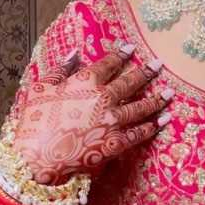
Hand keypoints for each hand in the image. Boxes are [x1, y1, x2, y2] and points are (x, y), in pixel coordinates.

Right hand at [12, 46, 171, 183]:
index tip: (132, 49)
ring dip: (156, 99)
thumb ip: (60, 69)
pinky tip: (163, 121)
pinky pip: (138, 133)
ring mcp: (112, 121)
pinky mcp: (115, 142)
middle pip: (130, 81)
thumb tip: (75, 54)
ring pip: (140, 107)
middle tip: (159, 64)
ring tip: (170, 92)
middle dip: (146, 71)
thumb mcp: (40, 88)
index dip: (121, 55)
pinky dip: (151, 127)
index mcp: (85, 81)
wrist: (37, 156)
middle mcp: (103, 98)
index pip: (108, 64)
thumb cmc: (34, 121)